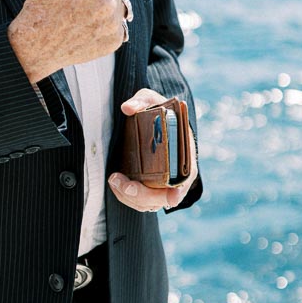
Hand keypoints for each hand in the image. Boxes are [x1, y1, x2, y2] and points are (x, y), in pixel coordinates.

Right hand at [8, 0, 128, 82]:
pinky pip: (120, 22)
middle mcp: (107, 1)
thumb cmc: (41, 5)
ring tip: (83, 9)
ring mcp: (112, 22)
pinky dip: (108, 21)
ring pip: (121, 0)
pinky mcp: (114, 40)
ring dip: (108, 1)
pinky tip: (87, 24)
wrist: (35, 46)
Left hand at [108, 87, 198, 212]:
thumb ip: (142, 100)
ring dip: (130, 197)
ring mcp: (160, 184)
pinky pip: (138, 201)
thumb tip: (127, 108)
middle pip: (163, 197)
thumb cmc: (158, 111)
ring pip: (148, 202)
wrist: (152, 120)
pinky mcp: (146, 187)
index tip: (172, 196)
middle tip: (126, 184)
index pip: (186, 178)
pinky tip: (115, 183)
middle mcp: (174, 175)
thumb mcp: (152, 100)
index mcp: (183, 156)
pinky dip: (126, 197)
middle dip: (144, 195)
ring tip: (114, 179)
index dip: (181, 190)